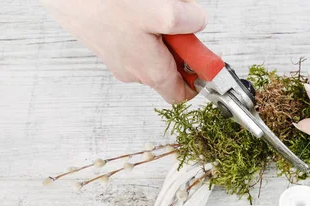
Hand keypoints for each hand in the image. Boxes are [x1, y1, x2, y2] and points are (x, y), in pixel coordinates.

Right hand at [40, 0, 207, 103]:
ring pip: (154, 49)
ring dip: (161, 30)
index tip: (205, 58)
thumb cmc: (103, 4)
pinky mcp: (109, 42)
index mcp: (151, 72)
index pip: (183, 93)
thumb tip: (198, 24)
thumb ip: (190, 23)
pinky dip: (144, 23)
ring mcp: (119, 57)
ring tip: (151, 10)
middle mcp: (134, 71)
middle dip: (180, 44)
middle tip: (176, 22)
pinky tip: (138, 7)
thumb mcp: (163, 13)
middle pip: (171, 67)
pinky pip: (137, 38)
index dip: (199, 77)